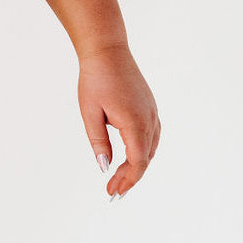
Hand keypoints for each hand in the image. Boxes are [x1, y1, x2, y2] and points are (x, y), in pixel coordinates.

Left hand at [77, 43, 160, 198]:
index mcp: (135, 123)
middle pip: (145, 158)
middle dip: (130, 177)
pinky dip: (143, 150)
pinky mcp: (150, 107)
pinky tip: (131, 156)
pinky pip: (151, 135)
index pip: (138, 162)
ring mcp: (152, 112)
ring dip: (137, 165)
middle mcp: (149, 119)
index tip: (113, 191)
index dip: (127, 180)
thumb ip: (98, 142)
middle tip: (112, 190)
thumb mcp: (90, 112)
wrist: (107, 50)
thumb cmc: (96, 79)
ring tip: (120, 177)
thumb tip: (104, 167)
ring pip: (150, 148)